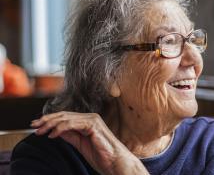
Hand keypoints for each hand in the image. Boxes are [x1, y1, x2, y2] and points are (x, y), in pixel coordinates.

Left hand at [31, 111, 147, 174]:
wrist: (116, 162)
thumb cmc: (102, 155)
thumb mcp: (81, 144)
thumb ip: (71, 135)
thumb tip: (55, 130)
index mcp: (88, 121)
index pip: (65, 116)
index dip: (50, 119)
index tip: (36, 125)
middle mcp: (90, 117)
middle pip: (64, 114)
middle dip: (47, 119)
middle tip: (33, 125)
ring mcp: (93, 120)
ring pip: (67, 118)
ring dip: (50, 124)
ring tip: (40, 132)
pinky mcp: (94, 125)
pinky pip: (73, 124)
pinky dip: (60, 128)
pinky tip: (52, 135)